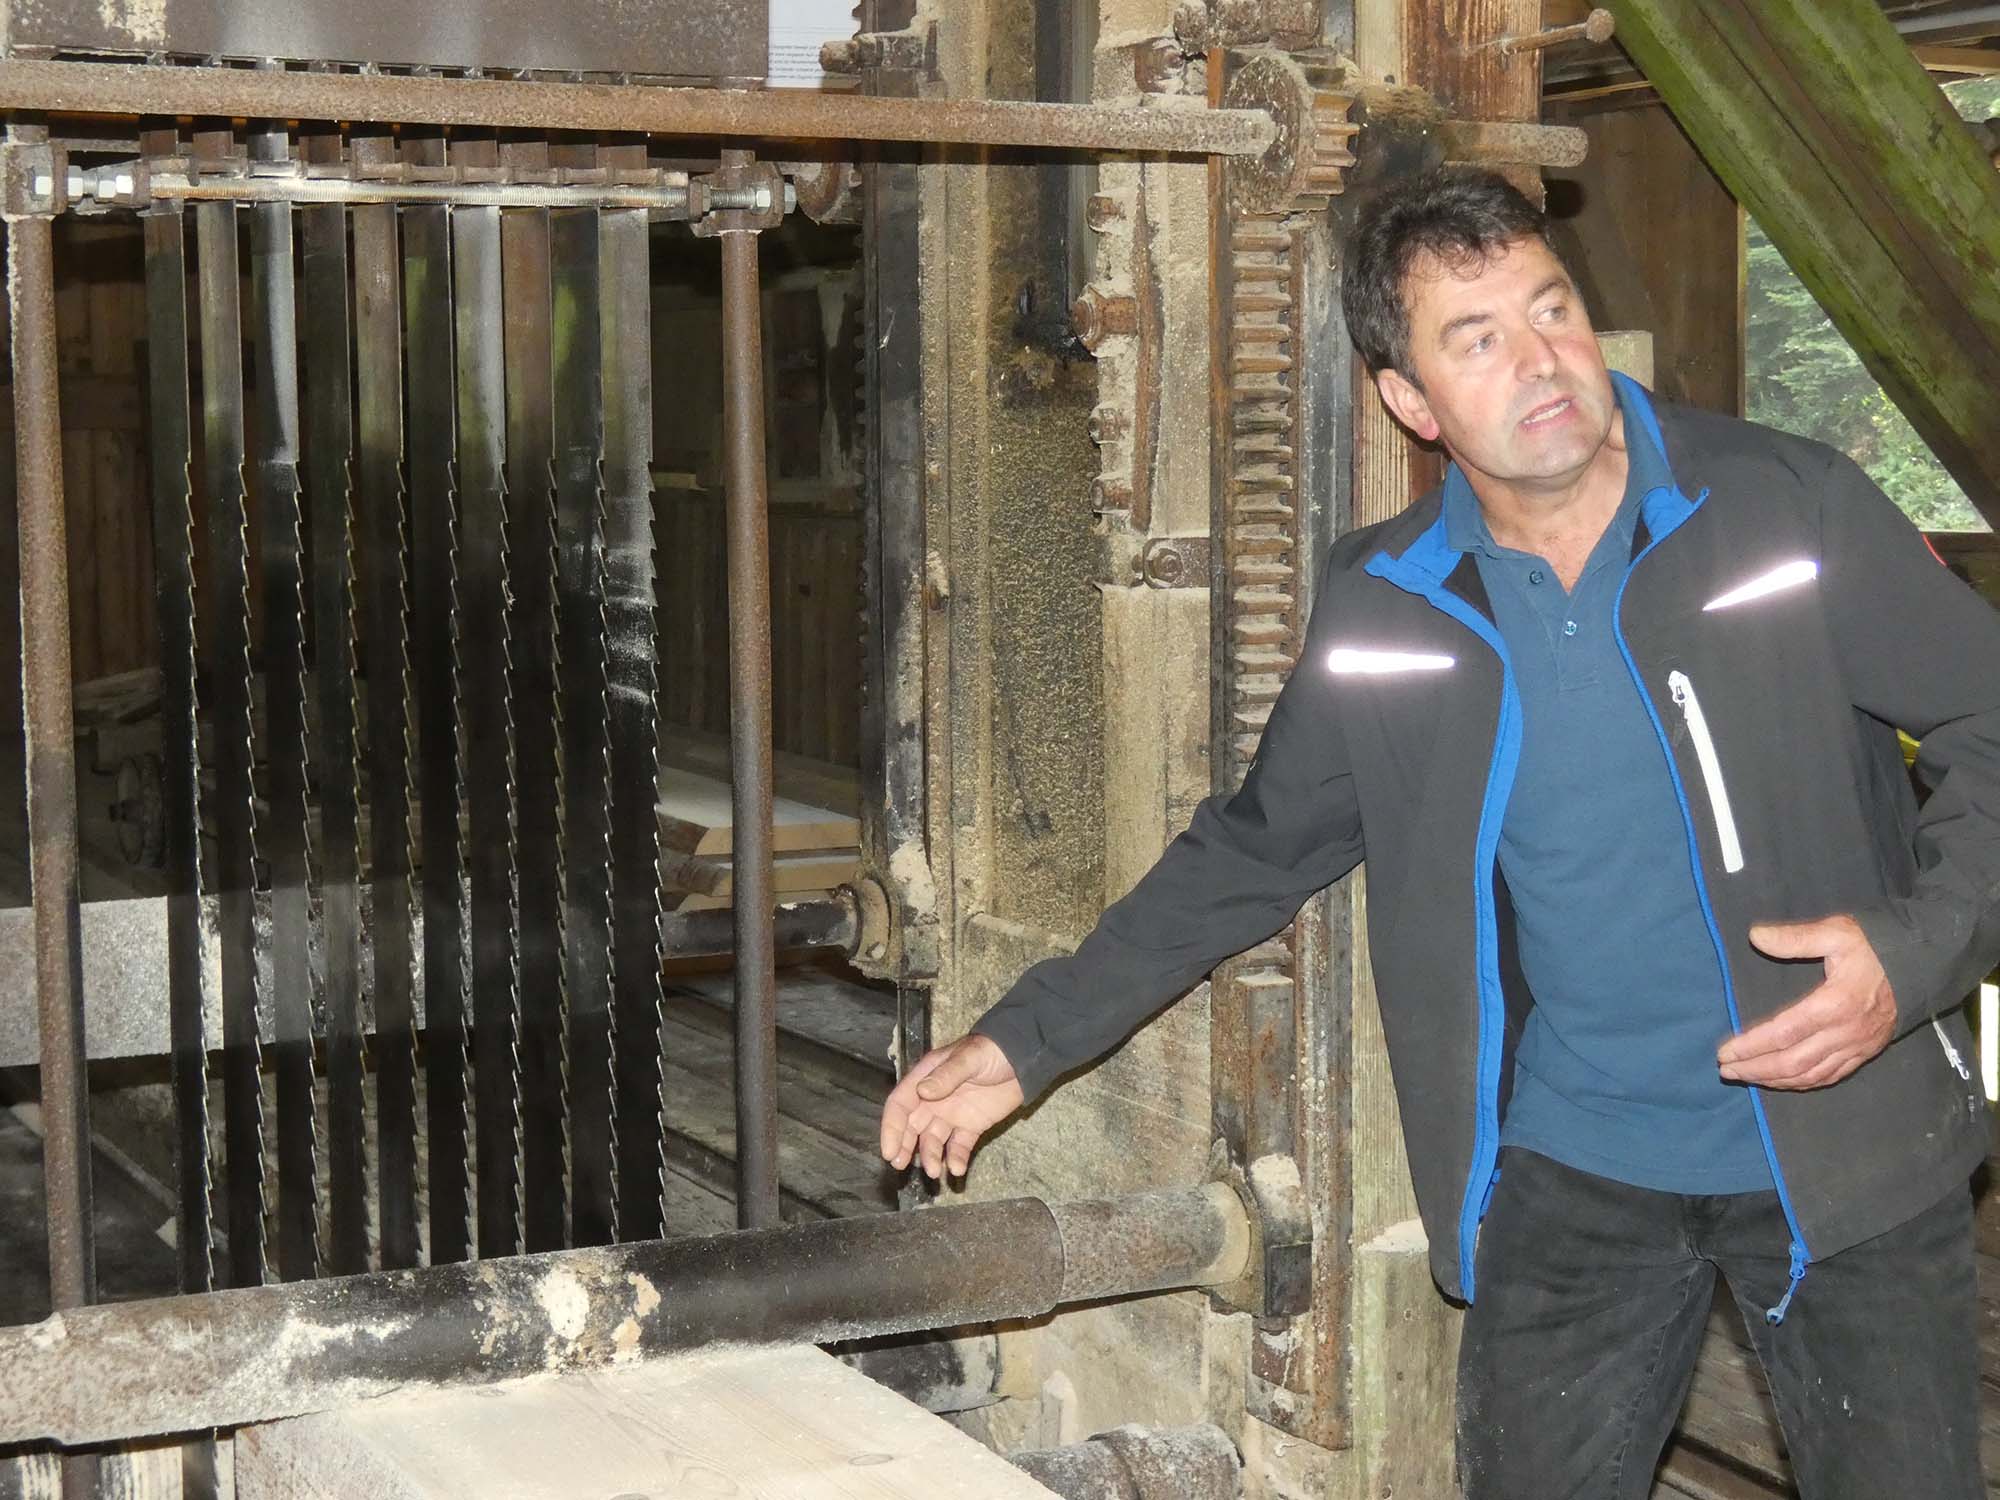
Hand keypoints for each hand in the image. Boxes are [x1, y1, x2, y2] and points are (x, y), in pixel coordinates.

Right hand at [879, 1033, 1024, 1180]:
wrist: (1023, 1058)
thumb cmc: (992, 1050)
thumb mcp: (969, 1059)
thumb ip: (946, 1075)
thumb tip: (922, 1092)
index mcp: (926, 1078)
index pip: (900, 1104)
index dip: (892, 1127)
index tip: (889, 1150)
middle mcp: (934, 1099)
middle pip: (911, 1126)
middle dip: (904, 1146)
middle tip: (900, 1166)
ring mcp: (952, 1114)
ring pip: (933, 1140)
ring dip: (930, 1156)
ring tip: (934, 1172)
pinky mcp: (971, 1126)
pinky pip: (959, 1146)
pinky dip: (955, 1158)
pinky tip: (957, 1169)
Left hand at [1718, 915, 1896, 1089]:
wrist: (1924, 963)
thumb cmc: (1875, 946)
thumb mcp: (1836, 932)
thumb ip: (1795, 938)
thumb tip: (1755, 936)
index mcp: (1834, 1004)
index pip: (1783, 1034)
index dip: (1751, 1046)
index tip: (1724, 1052)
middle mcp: (1845, 1032)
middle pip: (1792, 1062)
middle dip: (1755, 1069)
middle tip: (1726, 1070)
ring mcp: (1857, 1046)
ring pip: (1810, 1075)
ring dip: (1775, 1080)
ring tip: (1745, 1077)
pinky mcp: (1866, 1052)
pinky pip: (1830, 1076)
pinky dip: (1803, 1083)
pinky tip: (1783, 1082)